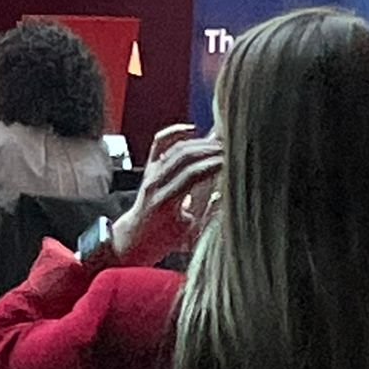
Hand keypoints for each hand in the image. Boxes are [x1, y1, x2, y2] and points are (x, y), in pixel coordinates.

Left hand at [110, 124, 222, 266]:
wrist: (137, 236)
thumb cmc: (164, 239)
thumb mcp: (190, 232)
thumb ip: (207, 214)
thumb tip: (223, 194)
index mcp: (165, 201)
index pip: (191, 174)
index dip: (213, 166)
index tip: (231, 163)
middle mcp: (155, 182)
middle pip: (185, 157)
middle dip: (210, 151)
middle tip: (232, 151)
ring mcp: (150, 172)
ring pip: (176, 148)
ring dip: (200, 143)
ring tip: (221, 144)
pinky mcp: (150, 167)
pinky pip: (160, 142)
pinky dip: (175, 132)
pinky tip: (192, 129)